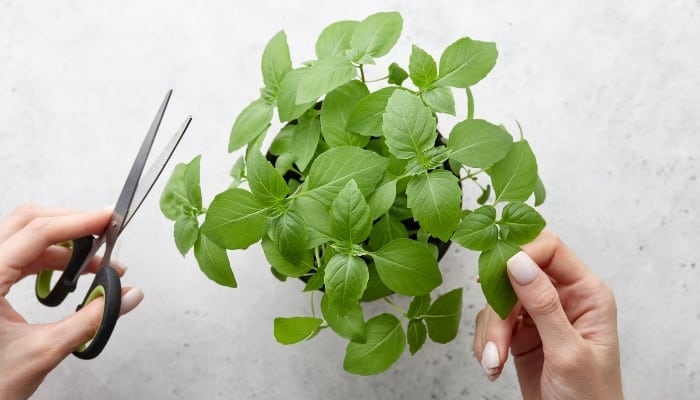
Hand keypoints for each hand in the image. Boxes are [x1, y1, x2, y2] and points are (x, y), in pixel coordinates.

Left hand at [0, 205, 143, 399]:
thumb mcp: (44, 351)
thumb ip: (91, 320)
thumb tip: (126, 296)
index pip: (37, 233)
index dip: (78, 222)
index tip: (109, 220)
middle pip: (27, 221)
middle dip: (72, 222)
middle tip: (106, 229)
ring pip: (25, 235)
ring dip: (65, 242)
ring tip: (98, 260)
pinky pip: (22, 255)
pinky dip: (52, 257)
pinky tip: (75, 271)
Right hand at [473, 231, 622, 398]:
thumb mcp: (568, 352)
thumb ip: (543, 305)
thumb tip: (518, 262)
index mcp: (587, 294)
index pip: (550, 249)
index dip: (521, 254)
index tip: (497, 276)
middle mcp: (564, 298)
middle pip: (516, 275)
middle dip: (499, 308)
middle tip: (497, 337)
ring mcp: (540, 315)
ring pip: (499, 300)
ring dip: (490, 332)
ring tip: (494, 362)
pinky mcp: (521, 332)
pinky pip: (492, 322)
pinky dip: (486, 342)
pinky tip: (493, 363)